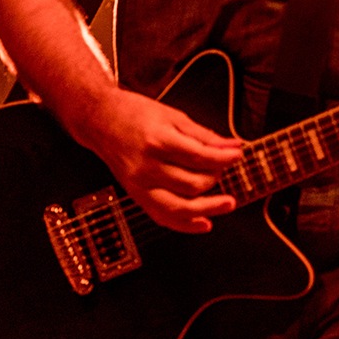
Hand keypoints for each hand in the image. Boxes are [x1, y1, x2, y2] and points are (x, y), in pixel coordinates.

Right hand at [70, 88, 242, 233]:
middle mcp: (146, 167)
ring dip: (209, 207)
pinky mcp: (136, 196)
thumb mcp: (172, 116)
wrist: (100, 120)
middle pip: (192, 184)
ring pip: (180, 207)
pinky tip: (205, 223)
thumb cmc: (135, 114)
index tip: (238, 155)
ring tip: (228, 202)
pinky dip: (186, 224)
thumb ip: (203, 135)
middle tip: (224, 167)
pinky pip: (163, 217)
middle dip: (216, 178)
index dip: (224, 158)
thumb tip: (232, 146)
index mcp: (157, 141)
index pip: (198, 157)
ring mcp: (139, 185)